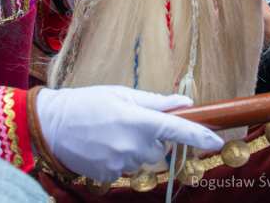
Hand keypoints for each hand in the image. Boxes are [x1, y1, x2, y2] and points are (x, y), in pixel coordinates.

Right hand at [35, 85, 224, 181]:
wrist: (52, 125)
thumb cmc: (88, 103)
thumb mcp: (122, 94)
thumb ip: (156, 102)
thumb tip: (186, 102)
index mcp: (137, 119)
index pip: (177, 128)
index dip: (200, 135)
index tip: (217, 139)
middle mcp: (132, 144)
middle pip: (160, 147)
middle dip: (151, 137)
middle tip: (128, 122)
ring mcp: (120, 163)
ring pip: (142, 158)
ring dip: (134, 148)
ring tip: (110, 133)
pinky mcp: (109, 176)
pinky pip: (126, 169)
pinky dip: (119, 159)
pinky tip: (103, 146)